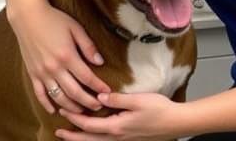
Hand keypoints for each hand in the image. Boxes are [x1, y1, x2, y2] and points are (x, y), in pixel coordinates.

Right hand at [8, 3, 109, 114]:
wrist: (27, 15)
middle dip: (89, 102)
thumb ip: (88, 45)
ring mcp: (42, 72)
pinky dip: (47, 105)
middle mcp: (55, 68)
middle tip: (98, 106)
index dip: (99, 87)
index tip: (107, 92)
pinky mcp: (32, 73)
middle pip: (75, 92)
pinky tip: (54, 111)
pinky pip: (40, 94)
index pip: (87, 78)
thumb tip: (100, 62)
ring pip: (59, 97)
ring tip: (81, 111)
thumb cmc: (53, 19)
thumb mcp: (74, 28)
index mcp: (67, 56)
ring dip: (72, 107)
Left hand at [57, 91, 186, 140]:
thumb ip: (117, 99)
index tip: (62, 112)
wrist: (177, 123)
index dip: (74, 120)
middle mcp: (118, 137)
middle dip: (73, 136)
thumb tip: (99, 98)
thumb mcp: (137, 100)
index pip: (90, 125)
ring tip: (70, 136)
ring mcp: (124, 140)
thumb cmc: (159, 109)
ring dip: (83, 139)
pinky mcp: (130, 139)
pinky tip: (94, 135)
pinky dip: (96, 139)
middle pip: (91, 139)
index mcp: (118, 127)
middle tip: (58, 132)